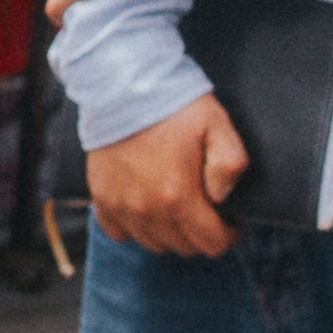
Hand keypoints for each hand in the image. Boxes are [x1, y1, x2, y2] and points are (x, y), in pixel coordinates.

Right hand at [88, 93, 246, 256]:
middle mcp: (147, 210)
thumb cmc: (173, 104)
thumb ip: (231, 164)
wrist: (121, 84)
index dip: (227, 234)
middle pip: (183, 247)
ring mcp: (121, 207)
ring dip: (170, 232)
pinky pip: (120, 233)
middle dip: (200, 233)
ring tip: (177, 206)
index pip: (212, 243)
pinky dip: (136, 228)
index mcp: (179, 197)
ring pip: (154, 244)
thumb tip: (223, 197)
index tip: (229, 219)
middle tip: (205, 208)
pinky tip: (145, 206)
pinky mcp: (101, 198)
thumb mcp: (217, 124)